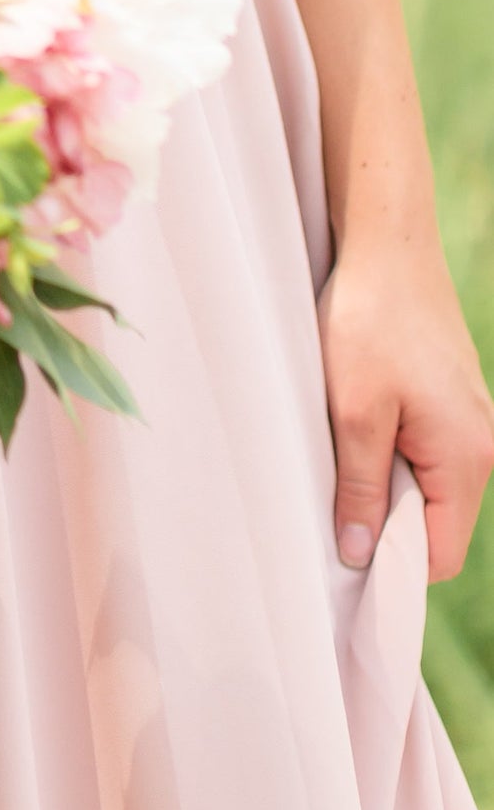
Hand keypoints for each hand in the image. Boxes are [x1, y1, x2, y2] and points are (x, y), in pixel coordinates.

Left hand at [318, 236, 493, 580]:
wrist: (389, 243)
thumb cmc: (368, 320)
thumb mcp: (353, 412)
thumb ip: (359, 489)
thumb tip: (357, 556)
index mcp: (467, 457)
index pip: (441, 555)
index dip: (393, 565)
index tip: (343, 555)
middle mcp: (482, 444)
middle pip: (436, 522)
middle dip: (385, 520)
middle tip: (331, 495)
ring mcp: (472, 419)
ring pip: (428, 484)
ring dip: (384, 480)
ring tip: (342, 446)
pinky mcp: (454, 397)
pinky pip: (427, 449)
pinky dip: (392, 449)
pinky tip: (358, 421)